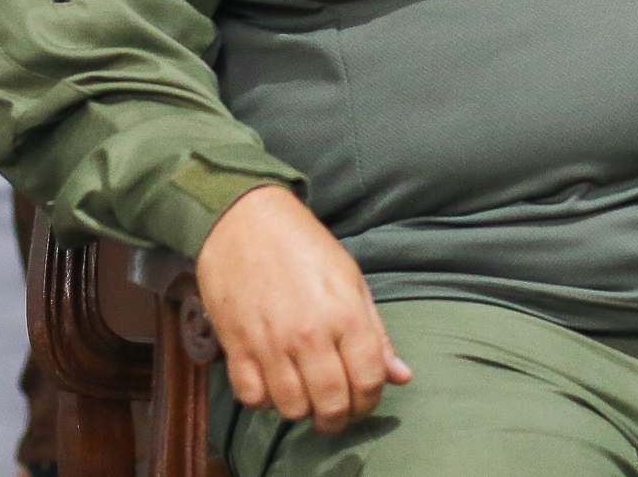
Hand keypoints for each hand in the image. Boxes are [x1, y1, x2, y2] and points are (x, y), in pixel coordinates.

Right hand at [197, 185, 409, 436]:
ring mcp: (270, 343)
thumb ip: (376, 333)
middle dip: (338, 418)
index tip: (363, 401)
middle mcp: (309, 334)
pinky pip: (252, 398)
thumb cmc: (304, 246)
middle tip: (335, 412)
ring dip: (301, 410)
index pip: (369, 382)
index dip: (370, 401)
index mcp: (345, 315)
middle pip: (331, 404)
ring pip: (291, 408)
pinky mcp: (236, 346)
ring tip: (304, 394)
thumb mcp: (351, 280)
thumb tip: (401, 376)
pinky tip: (272, 383)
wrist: (245, 220)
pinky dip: (264, 400)